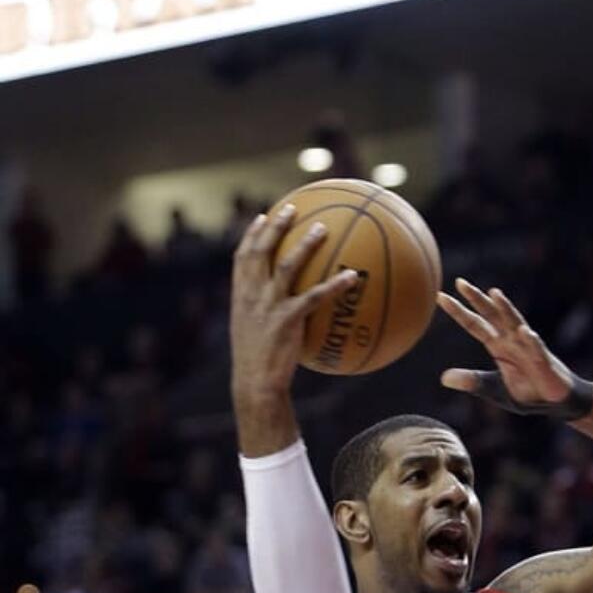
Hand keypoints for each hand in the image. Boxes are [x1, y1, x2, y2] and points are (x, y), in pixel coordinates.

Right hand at [229, 205, 356, 402]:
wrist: (254, 384)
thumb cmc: (257, 365)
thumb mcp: (253, 335)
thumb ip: (263, 316)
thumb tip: (283, 312)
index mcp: (241, 296)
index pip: (242, 257)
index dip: (252, 235)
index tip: (262, 217)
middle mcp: (252, 295)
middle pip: (262, 251)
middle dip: (276, 226)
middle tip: (291, 208)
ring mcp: (269, 306)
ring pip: (288, 265)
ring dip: (305, 244)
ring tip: (321, 227)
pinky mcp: (287, 320)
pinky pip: (315, 297)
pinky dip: (334, 285)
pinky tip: (352, 277)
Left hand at [438, 280, 577, 405]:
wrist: (554, 403)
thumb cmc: (526, 392)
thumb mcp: (492, 388)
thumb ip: (471, 381)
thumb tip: (443, 378)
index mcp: (498, 346)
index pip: (475, 324)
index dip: (458, 312)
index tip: (440, 296)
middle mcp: (512, 341)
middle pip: (492, 315)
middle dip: (477, 299)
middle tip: (460, 283)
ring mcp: (528, 348)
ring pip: (514, 323)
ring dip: (505, 308)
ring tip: (494, 293)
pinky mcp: (544, 362)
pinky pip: (536, 349)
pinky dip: (531, 341)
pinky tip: (523, 332)